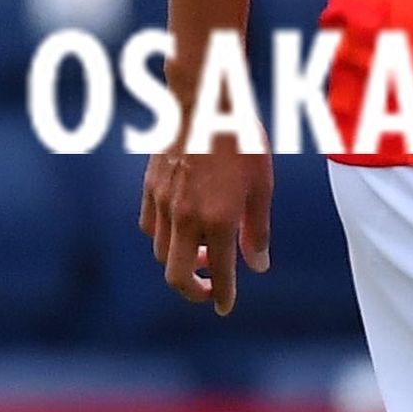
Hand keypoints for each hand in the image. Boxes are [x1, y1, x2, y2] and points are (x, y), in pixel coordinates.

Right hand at [142, 144, 271, 315]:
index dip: (223, 296)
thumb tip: (257, 266)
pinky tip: (181, 226)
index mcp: (219, 219)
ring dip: (180, 260)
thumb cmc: (242, 142)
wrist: (204, 104)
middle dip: (193, 291)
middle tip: (209, 290)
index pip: (218, 273)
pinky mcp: (150, 188)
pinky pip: (149, 226)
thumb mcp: (263, 187)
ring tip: (201, 250)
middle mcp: (187, 217)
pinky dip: (163, 237)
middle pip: (176, 275)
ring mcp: (164, 203)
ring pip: (160, 252)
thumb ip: (257, 230)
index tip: (225, 307)